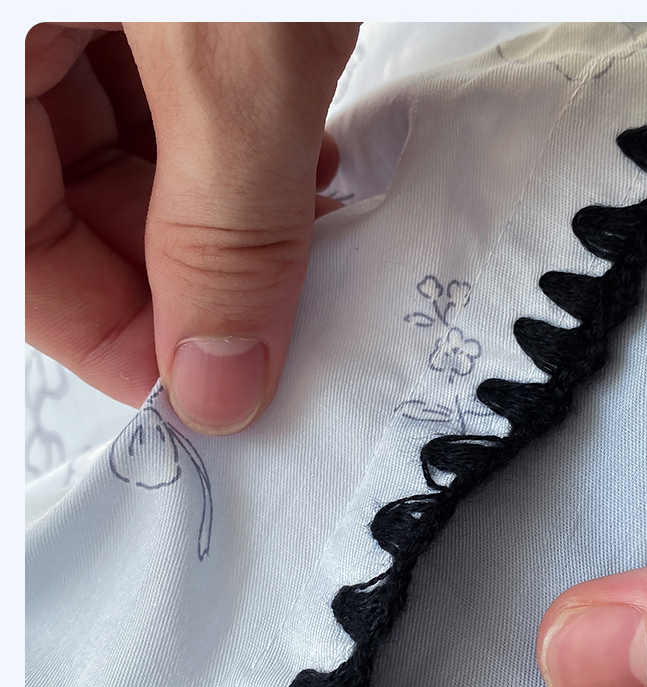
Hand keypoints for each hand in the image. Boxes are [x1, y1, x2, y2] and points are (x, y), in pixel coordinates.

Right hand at [26, 22, 358, 432]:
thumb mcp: (238, 56)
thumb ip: (227, 222)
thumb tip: (217, 383)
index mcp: (0, 40)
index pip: (21, 253)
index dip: (110, 338)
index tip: (213, 389)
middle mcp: (30, 31)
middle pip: (75, 211)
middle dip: (191, 278)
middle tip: (285, 316)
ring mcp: (97, 12)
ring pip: (134, 158)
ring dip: (232, 219)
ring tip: (315, 236)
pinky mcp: (174, 10)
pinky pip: (180, 99)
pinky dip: (245, 147)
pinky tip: (307, 161)